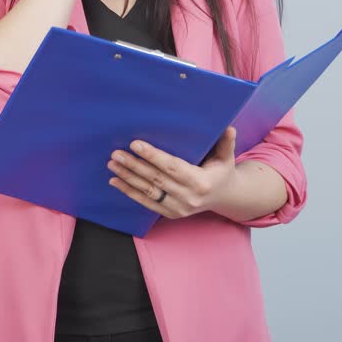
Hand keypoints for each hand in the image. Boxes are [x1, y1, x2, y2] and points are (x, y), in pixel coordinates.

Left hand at [106, 125, 239, 219]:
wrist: (224, 197)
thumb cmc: (221, 171)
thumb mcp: (226, 156)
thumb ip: (226, 142)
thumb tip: (228, 127)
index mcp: (201, 182)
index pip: (172, 167)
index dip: (153, 156)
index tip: (135, 144)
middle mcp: (189, 198)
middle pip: (156, 179)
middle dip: (134, 165)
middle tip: (116, 153)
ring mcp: (179, 208)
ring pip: (148, 191)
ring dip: (127, 177)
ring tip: (113, 164)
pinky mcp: (170, 214)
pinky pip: (146, 202)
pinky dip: (129, 192)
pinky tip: (115, 181)